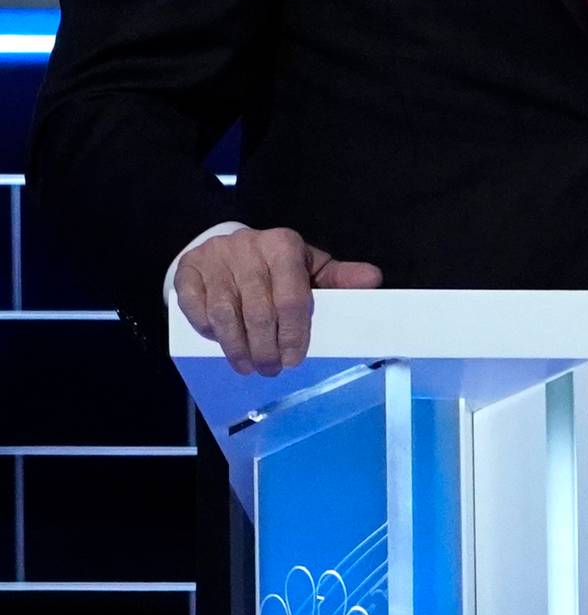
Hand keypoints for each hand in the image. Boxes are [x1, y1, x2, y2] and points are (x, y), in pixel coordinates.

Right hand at [174, 226, 383, 376]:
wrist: (226, 246)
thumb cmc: (276, 265)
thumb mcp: (310, 266)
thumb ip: (340, 277)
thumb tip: (373, 279)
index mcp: (283, 245)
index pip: (291, 298)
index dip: (294, 334)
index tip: (295, 359)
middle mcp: (248, 248)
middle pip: (258, 311)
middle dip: (266, 348)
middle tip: (272, 369)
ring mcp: (214, 258)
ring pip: (226, 314)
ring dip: (237, 348)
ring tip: (249, 366)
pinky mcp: (187, 271)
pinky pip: (195, 308)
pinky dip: (208, 331)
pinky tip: (221, 344)